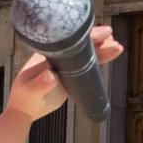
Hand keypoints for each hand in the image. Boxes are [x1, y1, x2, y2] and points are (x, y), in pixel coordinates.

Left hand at [5, 27, 121, 123]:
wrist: (25, 109)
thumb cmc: (25, 97)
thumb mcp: (30, 90)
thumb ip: (40, 83)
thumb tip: (51, 75)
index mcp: (49, 54)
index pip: (70, 41)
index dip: (87, 36)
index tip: (101, 33)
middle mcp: (59, 56)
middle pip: (81, 45)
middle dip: (98, 41)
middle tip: (113, 40)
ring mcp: (66, 65)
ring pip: (87, 54)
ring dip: (102, 50)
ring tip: (117, 48)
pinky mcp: (71, 75)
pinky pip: (87, 65)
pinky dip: (99, 61)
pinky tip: (109, 57)